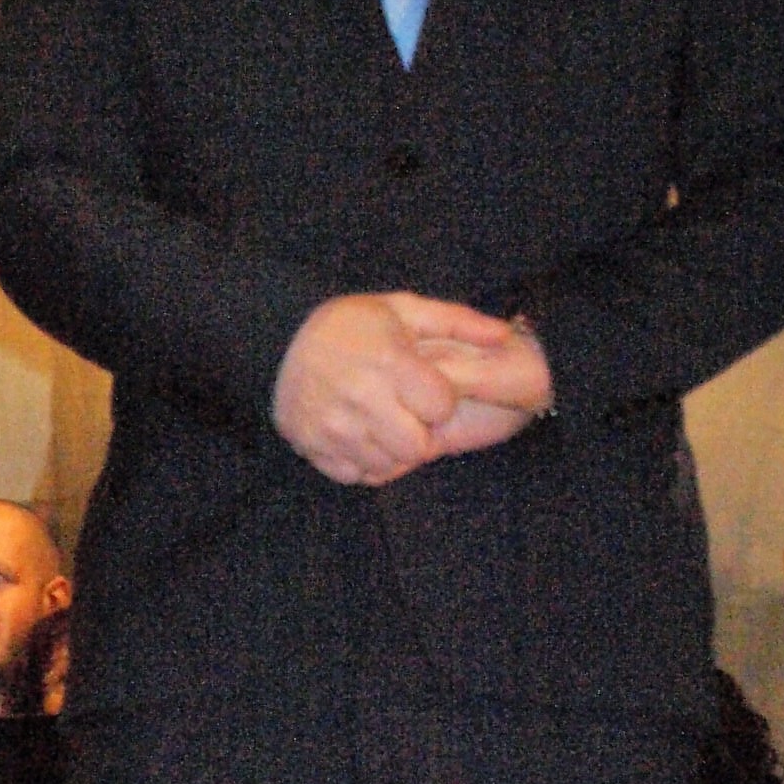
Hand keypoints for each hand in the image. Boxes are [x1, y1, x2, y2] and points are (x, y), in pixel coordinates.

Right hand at [271, 293, 532, 487]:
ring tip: (383, 422)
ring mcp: (332, 425)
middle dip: (419, 432)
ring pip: (387, 465)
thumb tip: (504, 335)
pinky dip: (363, 461)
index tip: (424, 387)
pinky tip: (360, 435)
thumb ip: (457, 321)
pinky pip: (355, 474)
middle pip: (416, 447)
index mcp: (387, 361)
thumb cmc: (353, 324)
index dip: (439, 399)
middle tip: (406, 412)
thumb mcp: (404, 309)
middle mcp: (359, 397)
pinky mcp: (311, 445)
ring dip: (392, 449)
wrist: (279, 338)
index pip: (440, 406)